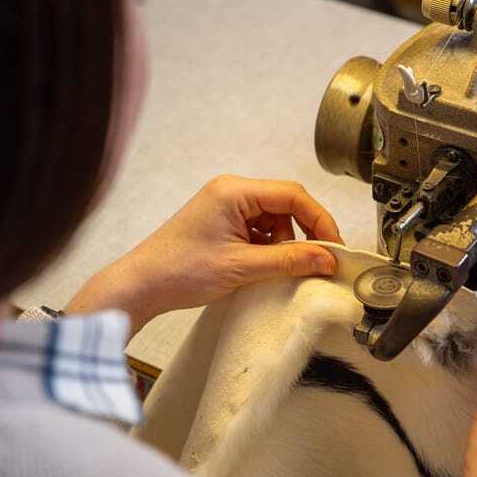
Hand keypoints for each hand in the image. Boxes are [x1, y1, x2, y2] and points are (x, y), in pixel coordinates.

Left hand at [67, 175, 342, 334]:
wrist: (142, 285)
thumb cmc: (180, 270)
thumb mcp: (243, 267)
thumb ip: (290, 260)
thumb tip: (327, 258)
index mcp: (235, 191)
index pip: (293, 196)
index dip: (319, 221)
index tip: (334, 247)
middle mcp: (231, 192)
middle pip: (286, 206)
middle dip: (301, 235)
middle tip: (314, 263)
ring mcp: (226, 207)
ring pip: (274, 221)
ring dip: (283, 246)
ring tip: (271, 271)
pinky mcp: (222, 224)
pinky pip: (259, 232)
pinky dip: (267, 250)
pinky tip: (260, 269)